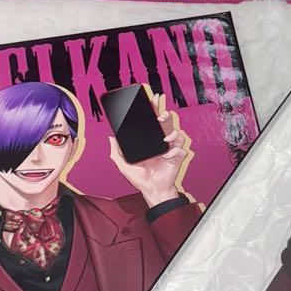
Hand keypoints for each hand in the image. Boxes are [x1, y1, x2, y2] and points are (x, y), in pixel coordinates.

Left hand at [108, 92, 190, 207]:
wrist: (152, 190)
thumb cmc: (139, 179)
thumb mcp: (123, 165)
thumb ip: (115, 152)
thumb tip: (110, 138)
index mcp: (149, 142)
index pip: (152, 122)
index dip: (154, 110)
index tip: (153, 100)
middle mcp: (160, 143)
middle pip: (166, 123)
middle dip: (165, 115)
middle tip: (159, 116)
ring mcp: (170, 149)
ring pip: (176, 133)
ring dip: (172, 132)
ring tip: (164, 139)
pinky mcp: (177, 157)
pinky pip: (180, 148)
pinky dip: (174, 150)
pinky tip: (166, 156)